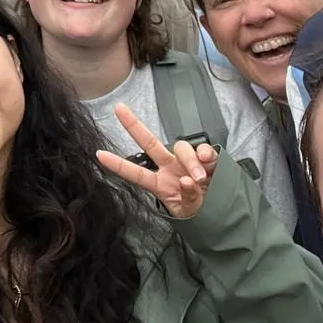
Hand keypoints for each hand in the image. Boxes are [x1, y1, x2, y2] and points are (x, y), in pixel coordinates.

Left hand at [97, 103, 217, 219]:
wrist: (223, 213)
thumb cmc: (199, 212)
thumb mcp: (190, 213)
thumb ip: (187, 198)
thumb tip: (186, 180)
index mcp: (160, 184)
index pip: (136, 174)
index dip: (119, 165)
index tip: (99, 155)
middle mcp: (170, 168)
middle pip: (150, 144)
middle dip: (133, 125)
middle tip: (119, 109)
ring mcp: (186, 162)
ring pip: (181, 148)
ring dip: (190, 160)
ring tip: (198, 177)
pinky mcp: (207, 160)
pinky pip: (204, 150)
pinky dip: (206, 153)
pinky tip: (208, 162)